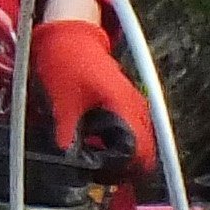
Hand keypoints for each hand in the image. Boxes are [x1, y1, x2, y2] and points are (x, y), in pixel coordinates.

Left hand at [29, 13, 155, 172]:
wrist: (70, 36)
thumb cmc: (66, 64)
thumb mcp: (62, 103)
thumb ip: (67, 136)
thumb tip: (67, 165)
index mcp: (124, 107)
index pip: (139, 154)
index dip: (120, 170)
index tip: (96, 173)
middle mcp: (138, 107)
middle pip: (147, 154)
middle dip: (125, 170)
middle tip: (97, 173)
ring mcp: (137, 104)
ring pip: (144, 145)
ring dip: (125, 159)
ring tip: (97, 161)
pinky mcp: (130, 103)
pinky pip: (136, 133)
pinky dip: (123, 145)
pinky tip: (99, 146)